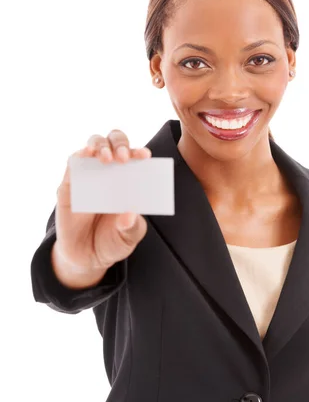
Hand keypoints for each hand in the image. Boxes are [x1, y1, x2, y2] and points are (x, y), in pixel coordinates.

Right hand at [54, 129, 151, 272]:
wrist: (85, 258)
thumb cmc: (112, 242)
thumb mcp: (127, 239)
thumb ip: (132, 228)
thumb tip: (129, 215)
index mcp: (130, 181)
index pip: (136, 158)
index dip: (139, 153)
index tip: (145, 156)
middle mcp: (110, 172)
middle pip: (115, 143)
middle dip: (120, 145)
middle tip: (123, 158)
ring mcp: (89, 175)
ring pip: (93, 145)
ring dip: (100, 146)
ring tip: (106, 159)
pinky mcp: (69, 184)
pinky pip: (73, 163)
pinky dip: (79, 156)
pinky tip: (85, 156)